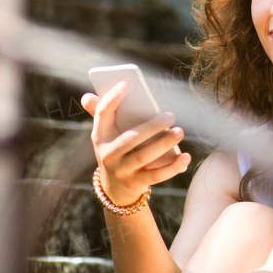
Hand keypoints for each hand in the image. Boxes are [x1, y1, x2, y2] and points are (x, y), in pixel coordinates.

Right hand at [83, 82, 191, 205]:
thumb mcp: (107, 136)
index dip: (112, 98)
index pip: (102, 114)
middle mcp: (108, 154)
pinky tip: (186, 157)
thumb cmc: (117, 151)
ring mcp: (121, 170)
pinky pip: (156, 176)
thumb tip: (87, 96)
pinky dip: (173, 167)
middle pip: (130, 138)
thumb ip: (103, 115)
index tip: (127, 84)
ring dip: (164, 144)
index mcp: (100, 136)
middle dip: (151, 127)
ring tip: (179, 132)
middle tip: (171, 116)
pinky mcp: (136, 183)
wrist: (115, 188)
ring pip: (144, 157)